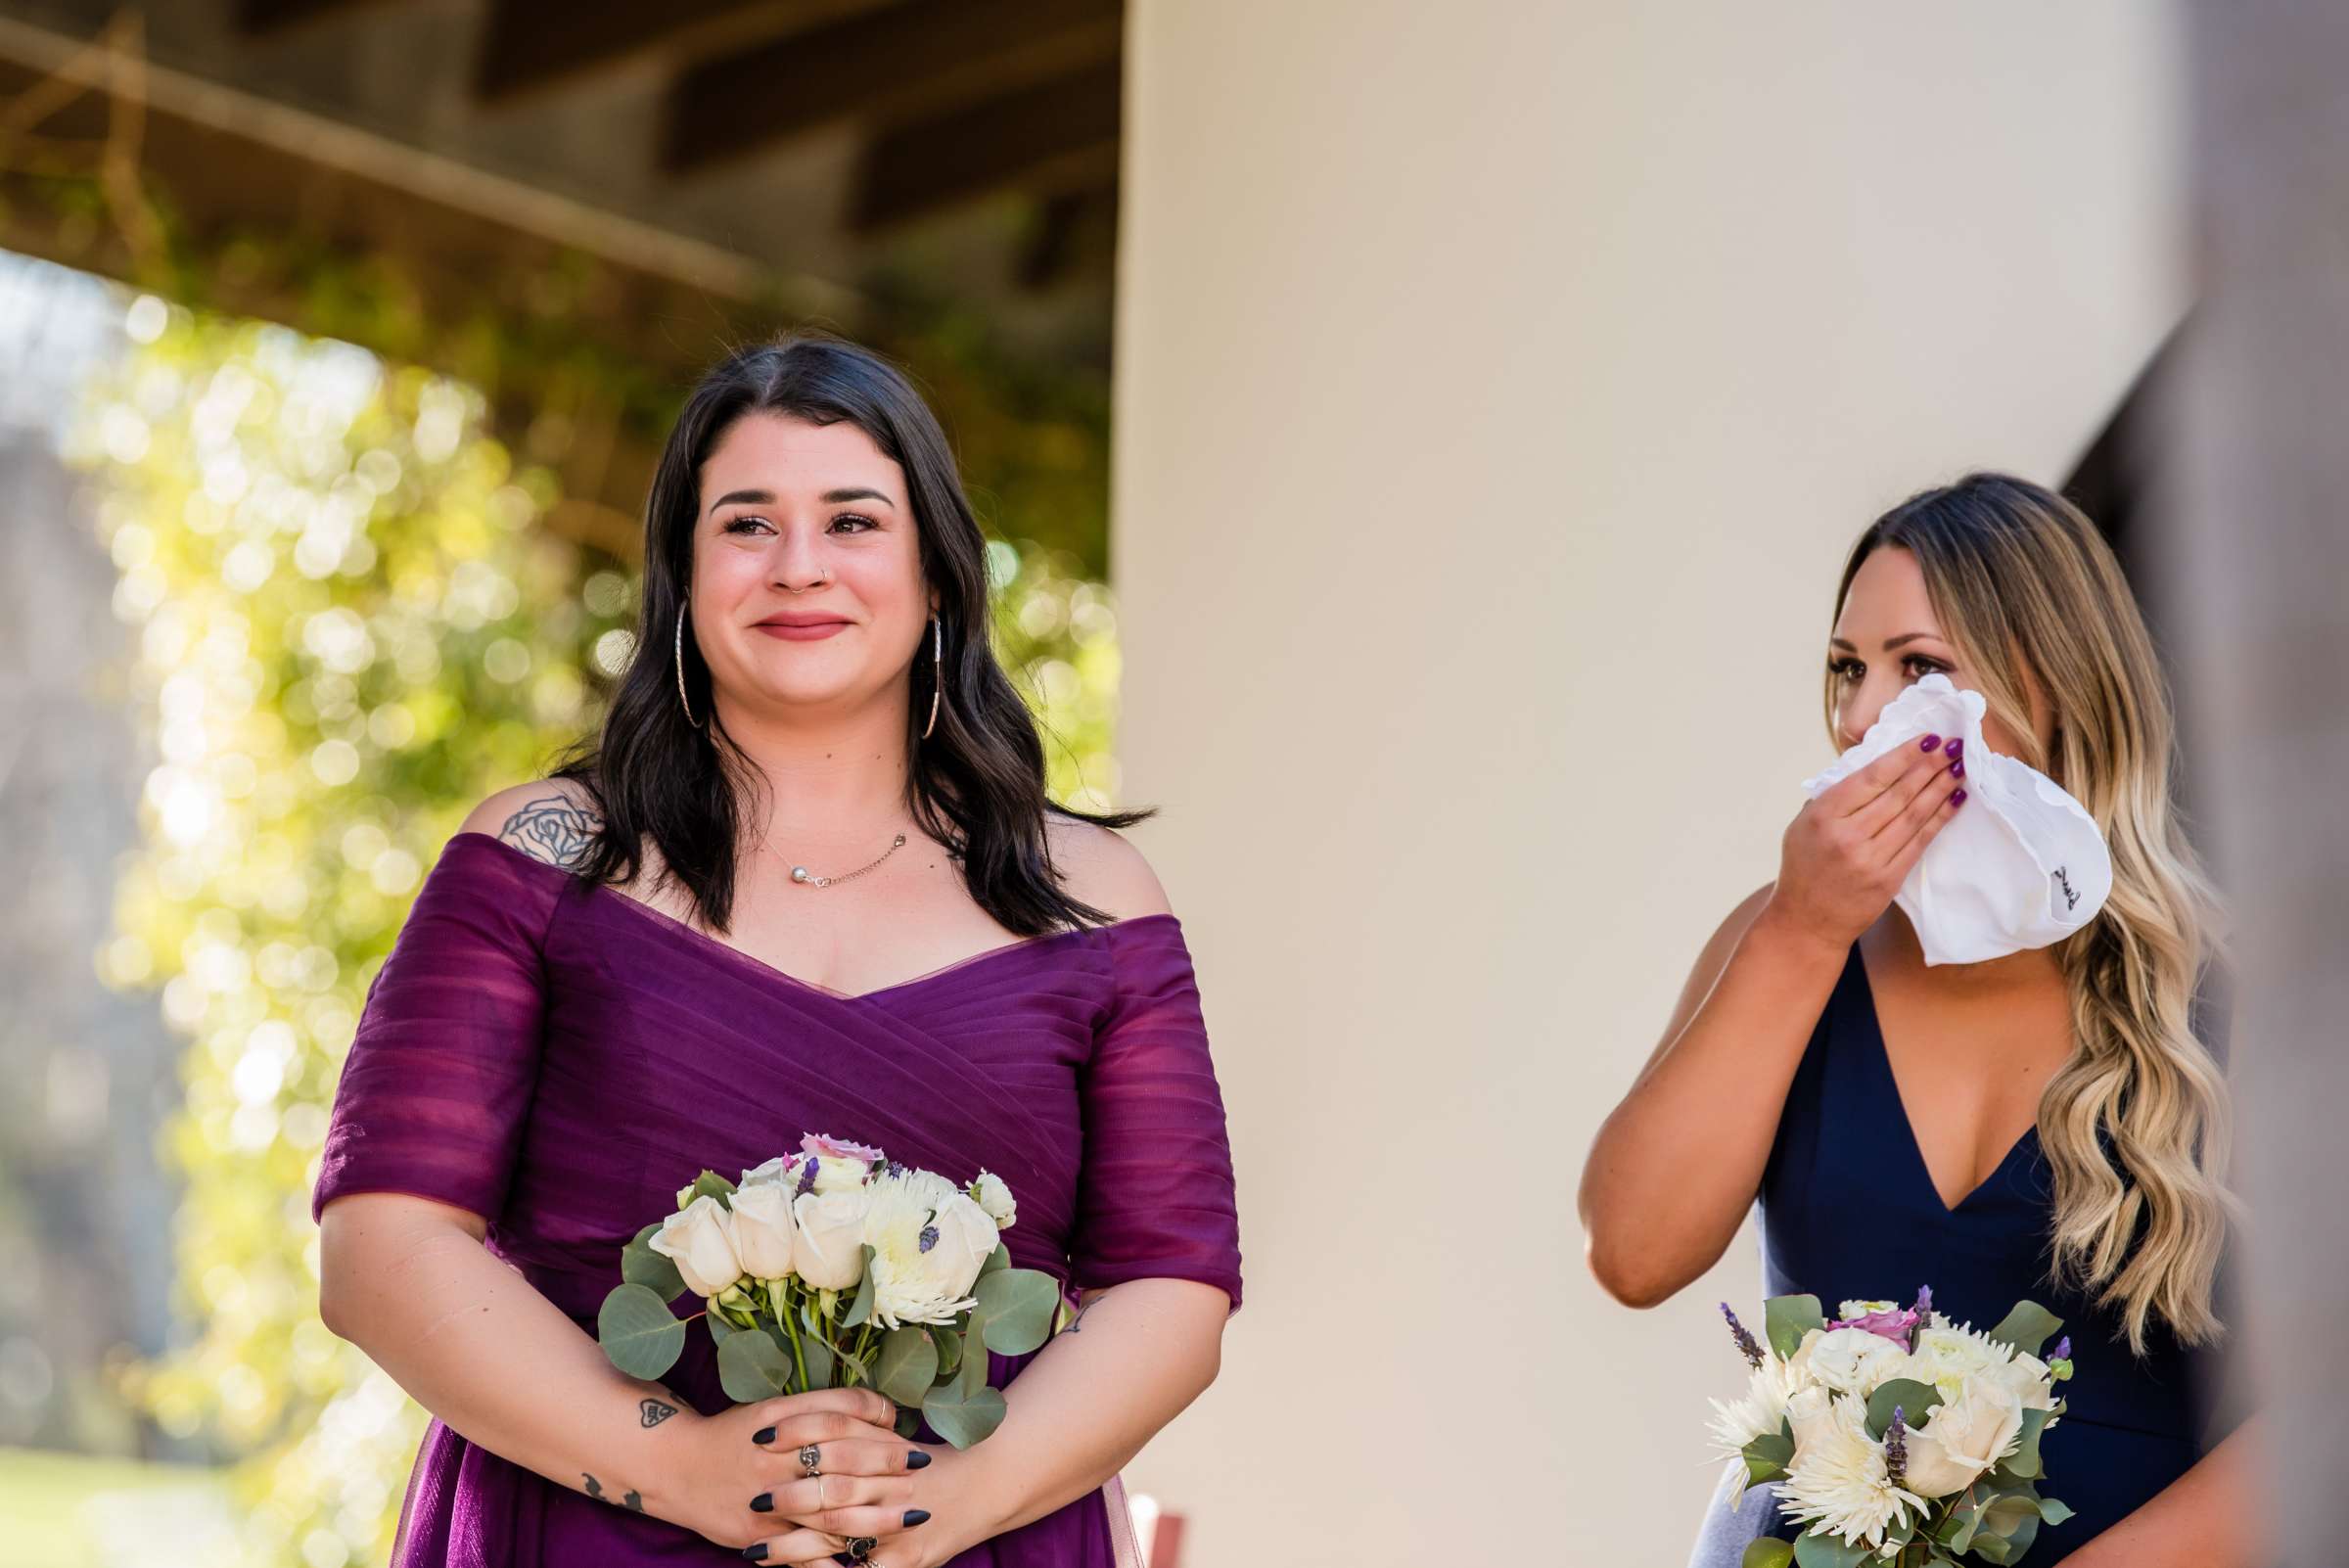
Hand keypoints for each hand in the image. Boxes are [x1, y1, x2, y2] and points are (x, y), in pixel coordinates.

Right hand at [662, 1387, 931, 1562]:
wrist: (673, 1466)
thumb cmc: (736, 1434)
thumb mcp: (775, 1407)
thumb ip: (826, 1406)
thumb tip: (884, 1413)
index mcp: (780, 1421)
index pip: (837, 1416)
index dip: (876, 1421)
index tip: (905, 1429)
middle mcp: (774, 1459)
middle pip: (839, 1462)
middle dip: (886, 1467)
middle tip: (922, 1469)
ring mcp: (764, 1501)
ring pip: (827, 1511)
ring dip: (874, 1516)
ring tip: (910, 1517)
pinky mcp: (754, 1536)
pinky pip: (800, 1553)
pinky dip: (832, 1560)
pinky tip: (863, 1561)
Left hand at [756, 1438, 1000, 1567]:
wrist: (989, 1485)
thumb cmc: (931, 1462)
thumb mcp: (894, 1436)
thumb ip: (856, 1423)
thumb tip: (799, 1414)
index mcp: (888, 1446)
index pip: (836, 1431)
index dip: (796, 1432)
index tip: (759, 1438)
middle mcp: (895, 1483)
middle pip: (833, 1485)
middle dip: (790, 1494)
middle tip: (755, 1499)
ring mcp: (902, 1523)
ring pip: (840, 1531)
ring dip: (793, 1545)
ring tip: (756, 1550)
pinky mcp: (909, 1560)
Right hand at [1765, 733, 1966, 950]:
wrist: (1807, 922)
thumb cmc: (1804, 867)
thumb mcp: (1802, 824)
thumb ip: (1833, 797)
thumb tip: (1874, 766)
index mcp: (1823, 816)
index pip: (1871, 779)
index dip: (1903, 757)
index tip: (1926, 739)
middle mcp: (1847, 837)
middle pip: (1898, 795)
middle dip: (1929, 767)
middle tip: (1952, 746)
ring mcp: (1870, 860)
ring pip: (1913, 816)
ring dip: (1940, 789)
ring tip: (1958, 768)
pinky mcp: (1888, 879)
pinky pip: (1920, 842)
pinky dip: (1939, 819)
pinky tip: (1954, 801)